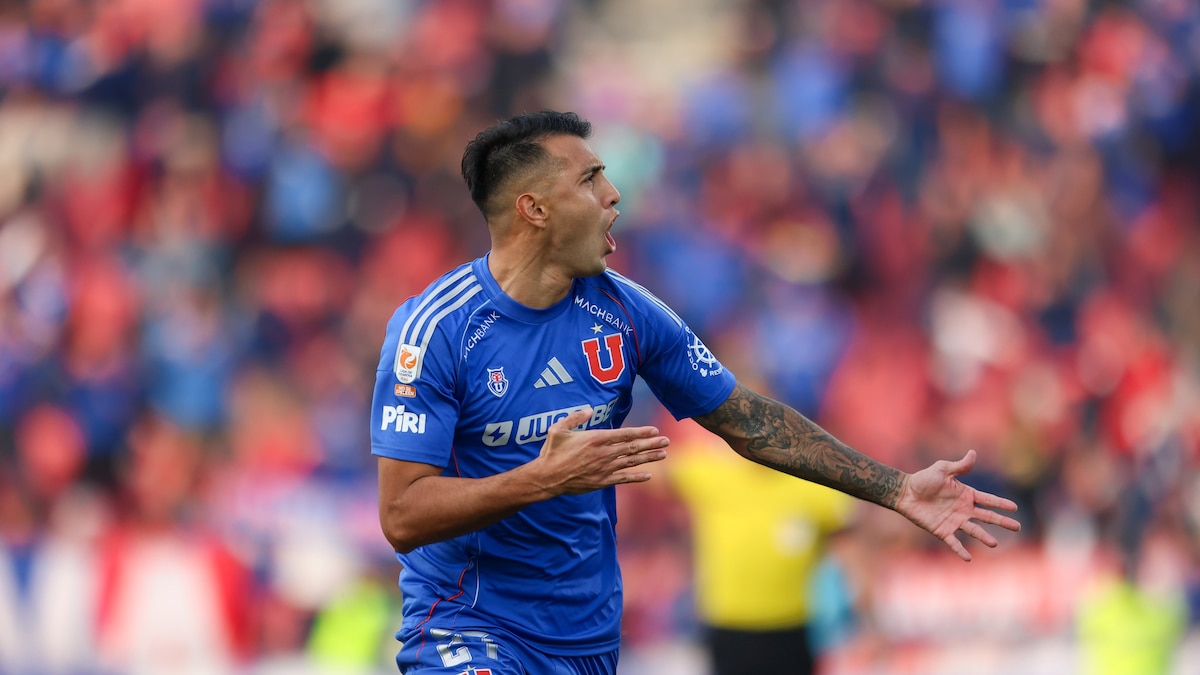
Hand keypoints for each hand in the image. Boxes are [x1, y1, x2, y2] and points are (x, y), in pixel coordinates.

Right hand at [531, 407, 669, 495]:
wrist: (547, 477)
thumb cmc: (552, 452)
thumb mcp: (559, 428)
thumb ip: (575, 417)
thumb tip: (589, 409)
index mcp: (596, 439)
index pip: (624, 434)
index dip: (641, 432)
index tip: (654, 430)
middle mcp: (604, 453)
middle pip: (633, 447)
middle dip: (651, 444)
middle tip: (666, 441)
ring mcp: (604, 468)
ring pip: (631, 462)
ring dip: (648, 458)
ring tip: (663, 454)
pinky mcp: (602, 481)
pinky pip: (623, 478)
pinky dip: (636, 477)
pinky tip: (649, 475)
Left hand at [893, 450, 1020, 560]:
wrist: (905, 492)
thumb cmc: (923, 479)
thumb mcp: (942, 469)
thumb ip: (959, 466)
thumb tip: (973, 453)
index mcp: (965, 494)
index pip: (987, 500)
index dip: (1000, 503)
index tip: (1014, 508)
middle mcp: (963, 509)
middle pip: (986, 516)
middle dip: (1001, 521)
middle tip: (1017, 527)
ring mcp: (954, 521)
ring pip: (973, 530)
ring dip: (984, 537)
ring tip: (994, 544)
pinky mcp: (942, 530)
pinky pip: (953, 542)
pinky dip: (960, 550)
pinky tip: (968, 558)